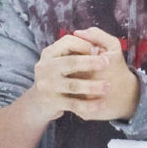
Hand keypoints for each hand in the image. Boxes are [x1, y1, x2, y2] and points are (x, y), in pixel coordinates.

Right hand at [20, 27, 138, 123]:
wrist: (39, 103)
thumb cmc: (58, 76)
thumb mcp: (60, 60)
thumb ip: (75, 48)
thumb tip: (94, 46)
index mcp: (50, 53)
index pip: (67, 42)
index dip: (84, 44)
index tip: (98, 49)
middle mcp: (46, 67)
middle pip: (70, 62)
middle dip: (90, 62)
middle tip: (107, 63)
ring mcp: (48, 86)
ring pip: (73, 85)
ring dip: (92, 85)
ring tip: (107, 86)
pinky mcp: (53, 102)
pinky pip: (73, 104)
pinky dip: (88, 105)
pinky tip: (101, 104)